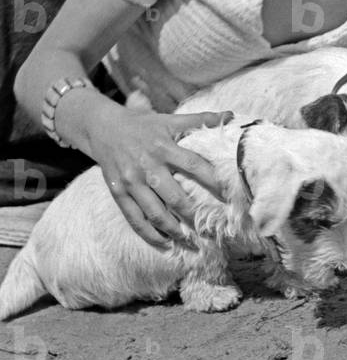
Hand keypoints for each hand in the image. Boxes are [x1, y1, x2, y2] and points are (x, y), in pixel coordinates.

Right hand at [90, 107, 232, 249]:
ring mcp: (131, 182)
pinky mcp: (118, 193)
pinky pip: (134, 219)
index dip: (212, 181)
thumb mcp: (171, 119)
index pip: (194, 165)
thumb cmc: (144, 125)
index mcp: (163, 146)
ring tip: (192, 241)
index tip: (229, 196)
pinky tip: (165, 244)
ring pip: (155, 213)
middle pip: (175, 196)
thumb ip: (201, 120)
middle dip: (194, 215)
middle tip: (212, 228)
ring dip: (175, 230)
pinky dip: (150, 234)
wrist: (103, 128)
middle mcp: (147, 166)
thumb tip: (231, 115)